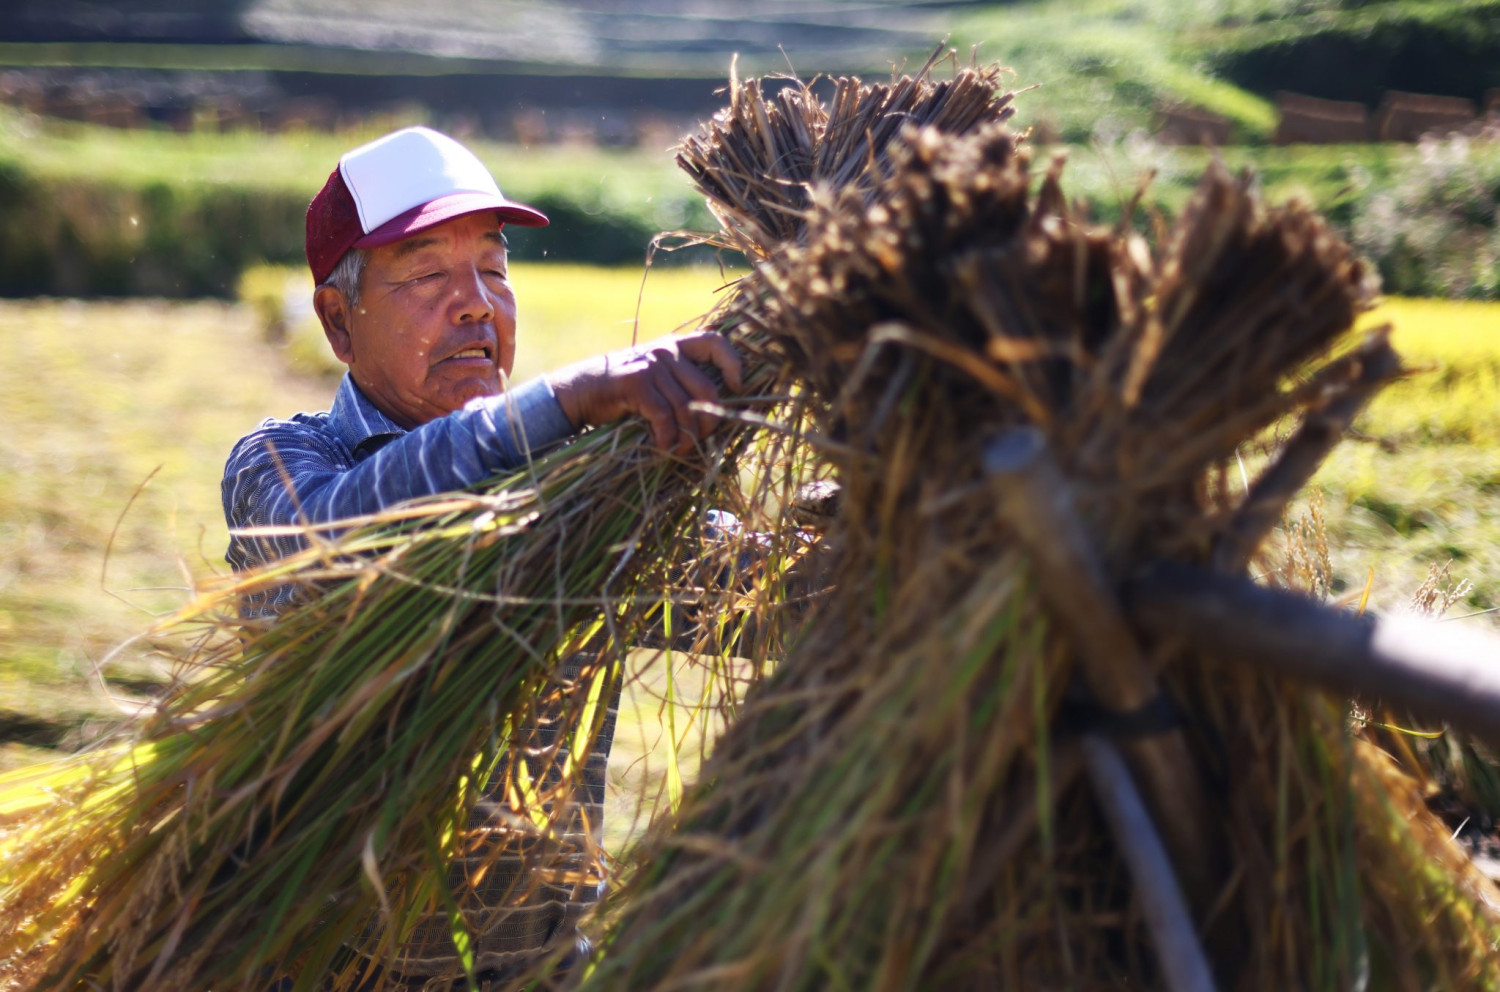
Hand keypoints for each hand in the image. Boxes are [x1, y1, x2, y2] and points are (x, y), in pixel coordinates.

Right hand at [547, 331, 744, 454]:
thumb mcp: (655, 380)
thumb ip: (681, 384)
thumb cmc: (622, 393)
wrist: (578, 392)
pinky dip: (668, 438)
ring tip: (680, 452)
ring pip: (686, 407)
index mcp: (675, 346)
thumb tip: (717, 414)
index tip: (737, 388)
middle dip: (710, 421)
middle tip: (702, 441)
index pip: (715, 342)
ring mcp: (650, 364)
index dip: (733, 363)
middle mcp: (665, 350)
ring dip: (687, 437)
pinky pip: (664, 416)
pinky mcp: (635, 382)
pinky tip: (663, 448)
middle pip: (707, 388)